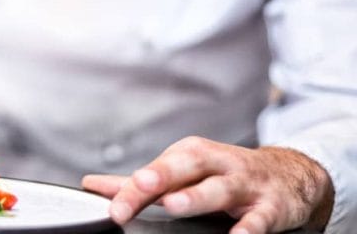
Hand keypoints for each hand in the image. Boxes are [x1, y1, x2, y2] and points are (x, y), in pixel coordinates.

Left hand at [82, 136, 334, 232]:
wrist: (288, 173)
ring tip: (175, 205)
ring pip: (219, 188)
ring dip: (197, 196)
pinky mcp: (271, 206)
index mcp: (190, 155)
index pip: (156, 171)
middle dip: (161, 176)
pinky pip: (260, 217)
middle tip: (139, 186)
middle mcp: (215, 164)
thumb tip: (92, 185)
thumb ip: (139, 182)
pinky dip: (250, 226)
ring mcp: (244, 184)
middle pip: (184, 167)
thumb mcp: (183, 171)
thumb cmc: (223, 173)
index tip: (112, 207)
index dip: (131, 189)